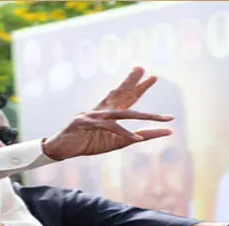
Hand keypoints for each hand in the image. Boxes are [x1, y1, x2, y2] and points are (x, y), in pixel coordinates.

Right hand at [42, 66, 173, 160]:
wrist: (60, 150)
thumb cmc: (86, 144)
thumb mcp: (117, 143)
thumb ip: (141, 136)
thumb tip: (168, 131)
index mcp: (106, 113)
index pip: (125, 98)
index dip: (137, 88)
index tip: (152, 77)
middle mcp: (99, 110)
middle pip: (120, 95)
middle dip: (133, 83)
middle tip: (147, 72)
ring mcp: (91, 115)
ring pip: (120, 113)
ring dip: (141, 115)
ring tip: (160, 117)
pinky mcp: (84, 123)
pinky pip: (108, 128)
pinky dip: (123, 132)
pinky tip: (136, 138)